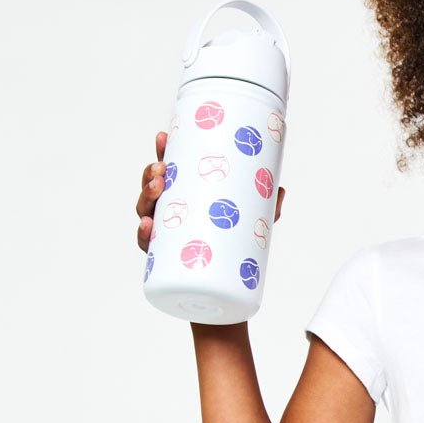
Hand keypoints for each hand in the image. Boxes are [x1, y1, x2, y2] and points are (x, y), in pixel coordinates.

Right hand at [135, 130, 284, 252]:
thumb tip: (280, 189)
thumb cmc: (235, 246)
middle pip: (151, 186)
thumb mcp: (253, 223)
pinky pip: (148, 244)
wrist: (225, 285)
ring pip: (145, 209)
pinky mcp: (162, 257)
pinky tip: (148, 224)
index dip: (162, 152)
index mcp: (185, 196)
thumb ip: (268, 208)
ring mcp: (163, 233)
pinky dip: (143, 233)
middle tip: (163, 167)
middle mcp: (170, 211)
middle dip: (151, 172)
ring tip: (158, 187)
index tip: (163, 137)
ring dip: (146, 195)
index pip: (169, 170)